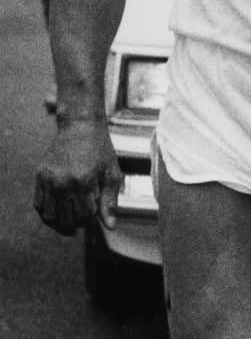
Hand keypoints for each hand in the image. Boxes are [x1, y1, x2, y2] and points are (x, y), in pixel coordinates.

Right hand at [34, 119, 121, 235]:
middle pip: (66, 220)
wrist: (80, 125)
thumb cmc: (100, 148)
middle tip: (83, 215)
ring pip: (49, 216)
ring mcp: (48, 180)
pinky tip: (58, 208)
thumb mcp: (111, 171)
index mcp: (83, 181)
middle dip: (76, 222)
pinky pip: (38, 205)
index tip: (95, 208)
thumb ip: (110, 200)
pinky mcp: (39, 176)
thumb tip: (110, 227)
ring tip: (70, 216)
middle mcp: (63, 182)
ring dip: (60, 222)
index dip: (91, 217)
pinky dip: (47, 212)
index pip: (84, 216)